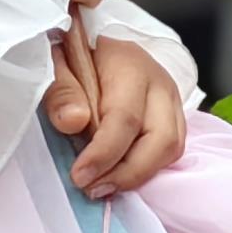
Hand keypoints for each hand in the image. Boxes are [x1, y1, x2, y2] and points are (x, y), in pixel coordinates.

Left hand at [40, 29, 188, 195]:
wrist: (100, 43)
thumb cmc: (78, 56)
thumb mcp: (58, 66)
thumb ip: (62, 92)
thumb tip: (72, 121)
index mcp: (131, 66)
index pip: (125, 118)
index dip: (104, 153)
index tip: (79, 177)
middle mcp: (160, 85)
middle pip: (161, 140)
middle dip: (128, 174)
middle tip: (93, 189)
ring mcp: (172, 103)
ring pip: (171, 150)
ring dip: (138, 175)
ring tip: (103, 185)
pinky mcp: (173, 118)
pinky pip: (169, 152)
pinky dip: (145, 169)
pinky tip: (118, 175)